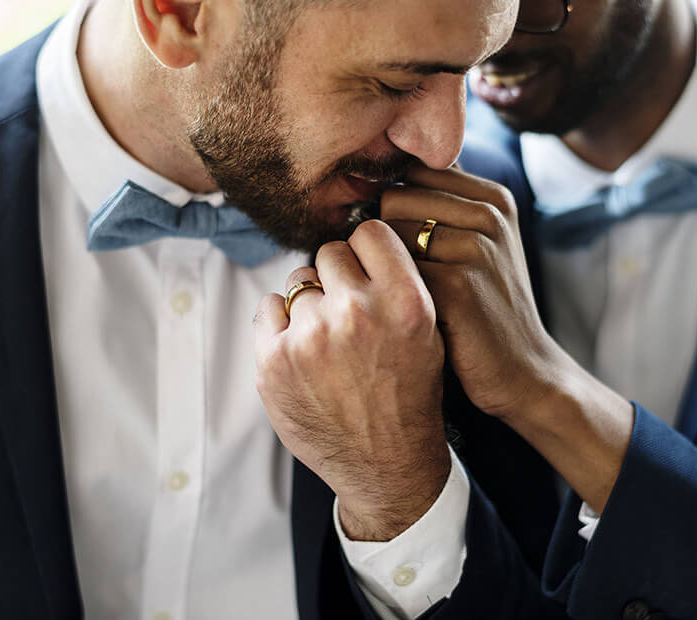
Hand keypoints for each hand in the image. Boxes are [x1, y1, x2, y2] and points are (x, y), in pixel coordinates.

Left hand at [254, 220, 450, 539]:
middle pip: (330, 253)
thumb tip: (362, 240)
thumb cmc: (409, 396)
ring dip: (309, 302)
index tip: (365, 268)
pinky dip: (280, 324)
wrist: (386, 465)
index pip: (370, 232)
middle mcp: (357, 313)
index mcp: (404, 302)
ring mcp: (311, 337)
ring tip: (327, 338)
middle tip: (347, 310)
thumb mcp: (429, 334)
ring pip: (298, 280)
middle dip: (337, 277)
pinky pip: (267, 307)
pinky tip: (302, 350)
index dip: (366, 249)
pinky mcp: (274, 361)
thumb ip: (399, 283)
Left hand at [381, 166, 564, 418]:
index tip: (407, 250)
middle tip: (403, 279)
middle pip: (394, 198)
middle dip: (386, 238)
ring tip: (409, 297)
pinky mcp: (460, 285)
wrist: (523, 372)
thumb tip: (384, 169)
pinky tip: (408, 317)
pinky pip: (392, 272)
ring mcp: (478, 248)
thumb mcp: (476, 245)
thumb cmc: (482, 308)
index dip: (395, 211)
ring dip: (385, 268)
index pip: (411, 175)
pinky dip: (389, 295)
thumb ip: (441, 204)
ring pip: (388, 234)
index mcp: (493, 197)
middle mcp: (490, 214)